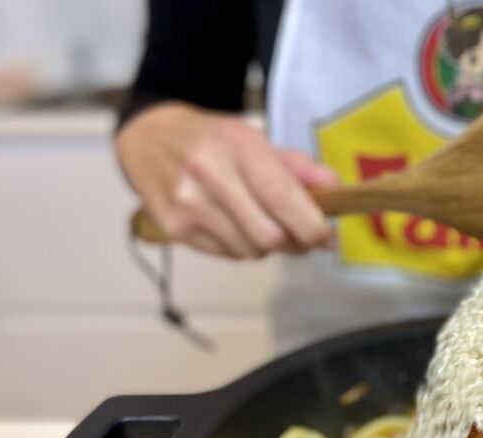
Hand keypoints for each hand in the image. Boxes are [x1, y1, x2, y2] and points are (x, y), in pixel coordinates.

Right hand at [116, 102, 336, 258]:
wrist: (147, 139)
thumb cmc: (212, 141)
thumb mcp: (255, 140)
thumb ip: (297, 167)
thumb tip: (335, 190)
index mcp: (237, 145)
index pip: (281, 196)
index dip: (311, 225)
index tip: (327, 237)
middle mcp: (209, 174)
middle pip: (269, 236)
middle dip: (294, 243)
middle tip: (302, 236)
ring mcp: (188, 204)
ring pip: (250, 251)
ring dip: (267, 246)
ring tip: (261, 223)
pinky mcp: (174, 228)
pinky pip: (228, 255)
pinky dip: (242, 248)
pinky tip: (234, 225)